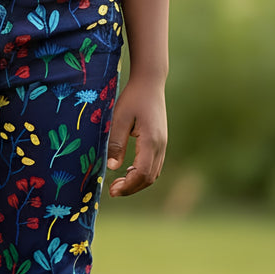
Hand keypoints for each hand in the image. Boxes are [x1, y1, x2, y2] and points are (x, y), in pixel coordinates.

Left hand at [105, 77, 166, 196]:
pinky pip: (155, 165)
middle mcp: (161, 145)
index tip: (112, 190)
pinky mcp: (161, 141)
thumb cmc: (132, 98)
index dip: (127, 186)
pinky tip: (128, 170)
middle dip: (131, 188)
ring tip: (118, 182)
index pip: (142, 173)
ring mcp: (163, 144)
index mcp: (151, 141)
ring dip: (137, 182)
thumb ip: (116, 142)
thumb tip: (111, 167)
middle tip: (112, 190)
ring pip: (154, 173)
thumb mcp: (119, 118)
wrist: (150, 83)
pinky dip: (142, 173)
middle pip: (149, 177)